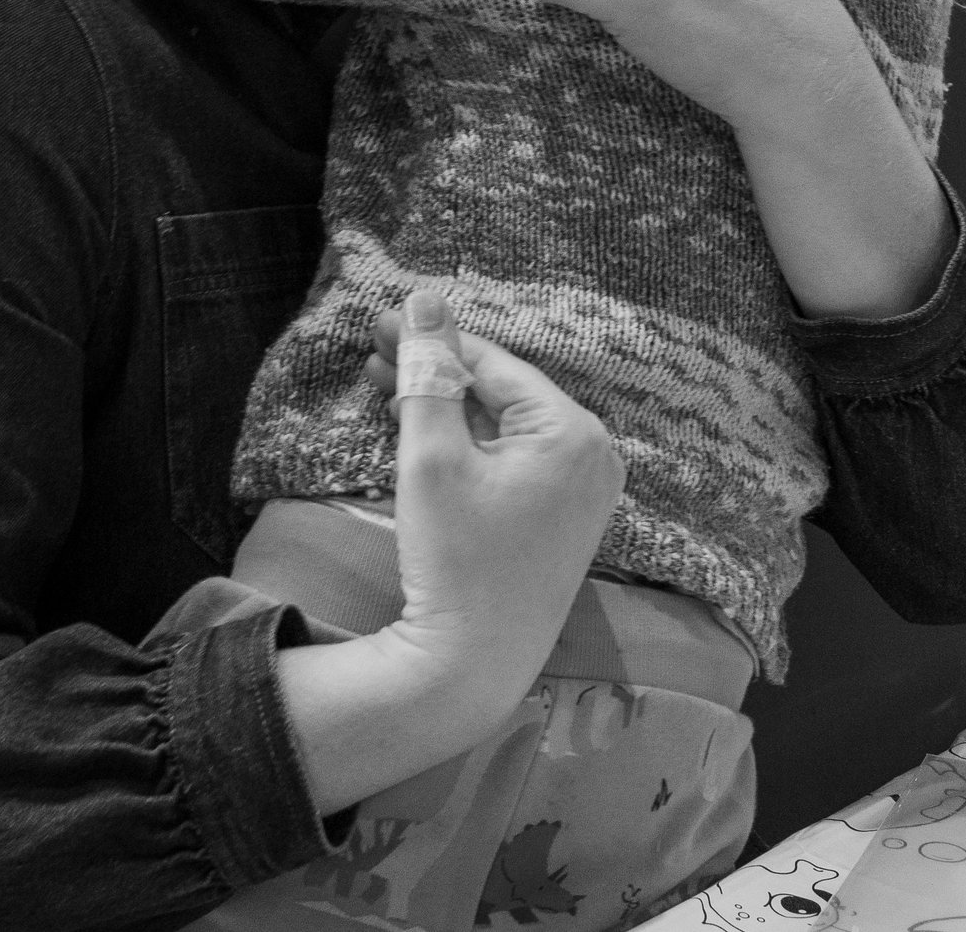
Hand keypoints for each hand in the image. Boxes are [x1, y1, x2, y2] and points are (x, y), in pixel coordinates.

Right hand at [367, 291, 622, 687]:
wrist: (474, 665)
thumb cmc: (455, 559)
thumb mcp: (431, 457)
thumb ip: (428, 373)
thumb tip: (424, 300)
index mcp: (573, 431)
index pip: (492, 363)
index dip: (429, 340)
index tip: (378, 323)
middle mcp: (594, 454)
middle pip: (500, 391)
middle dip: (433, 372)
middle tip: (371, 354)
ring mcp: (584, 490)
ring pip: (503, 426)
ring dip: (444, 407)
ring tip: (381, 390)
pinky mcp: (565, 519)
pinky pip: (514, 460)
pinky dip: (469, 444)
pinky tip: (421, 432)